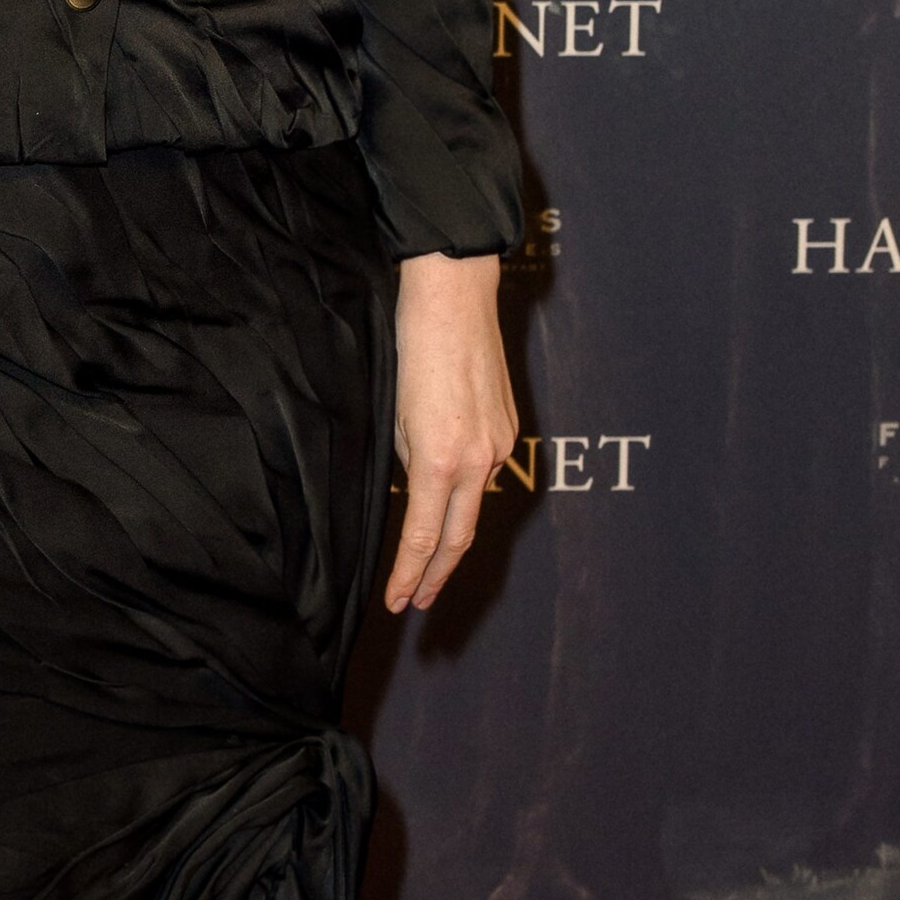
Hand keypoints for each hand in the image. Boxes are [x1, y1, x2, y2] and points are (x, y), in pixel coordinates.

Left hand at [383, 249, 516, 613]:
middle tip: (417, 603)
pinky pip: (483, 472)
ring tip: (427, 563)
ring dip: (450, 536)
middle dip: (436, 576)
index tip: (396, 602)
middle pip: (459, 537)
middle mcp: (479, 459)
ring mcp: (498, 443)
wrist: (454, 296)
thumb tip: (418, 486)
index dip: (409, 574)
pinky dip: (463, 492)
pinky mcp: (507, 426)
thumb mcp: (392, 411)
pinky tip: (448, 498)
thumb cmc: (412, 346)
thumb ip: (408, 459)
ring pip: (473, 505)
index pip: (424, 536)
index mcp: (441, 459)